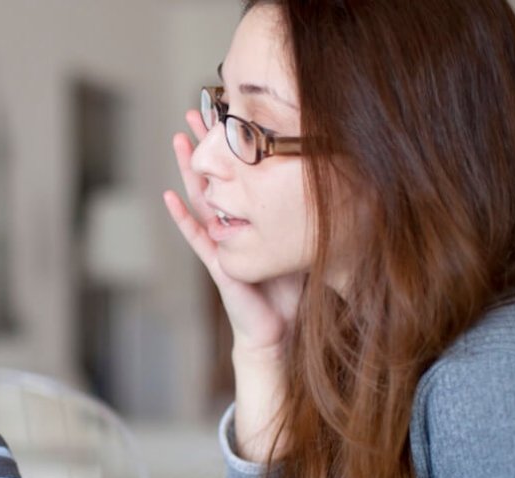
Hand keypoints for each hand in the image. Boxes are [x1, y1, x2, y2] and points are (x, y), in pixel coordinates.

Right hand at [164, 109, 302, 356]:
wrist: (279, 329)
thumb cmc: (290, 290)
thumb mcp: (304, 242)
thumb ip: (310, 218)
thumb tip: (344, 183)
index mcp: (250, 219)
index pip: (239, 174)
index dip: (231, 145)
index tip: (227, 113)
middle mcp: (232, 225)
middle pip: (215, 176)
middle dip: (204, 145)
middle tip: (194, 111)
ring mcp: (221, 242)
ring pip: (200, 198)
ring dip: (188, 170)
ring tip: (178, 140)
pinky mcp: (218, 263)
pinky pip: (197, 236)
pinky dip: (183, 218)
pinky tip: (171, 198)